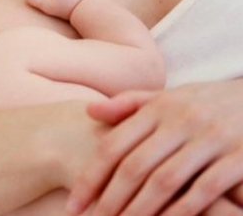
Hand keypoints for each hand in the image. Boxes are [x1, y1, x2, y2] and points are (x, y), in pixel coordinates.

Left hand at [66, 80, 242, 215]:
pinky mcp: (239, 157)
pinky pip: (203, 190)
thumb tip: (89, 110)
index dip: (90, 177)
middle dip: (110, 199)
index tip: (73, 203)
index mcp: (159, 107)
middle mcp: (181, 120)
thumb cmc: (210, 102)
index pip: (114, 145)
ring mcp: (211, 138)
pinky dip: (182, 211)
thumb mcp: (172, 95)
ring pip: (164, 180)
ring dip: (140, 210)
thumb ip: (131, 104)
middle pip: (134, 166)